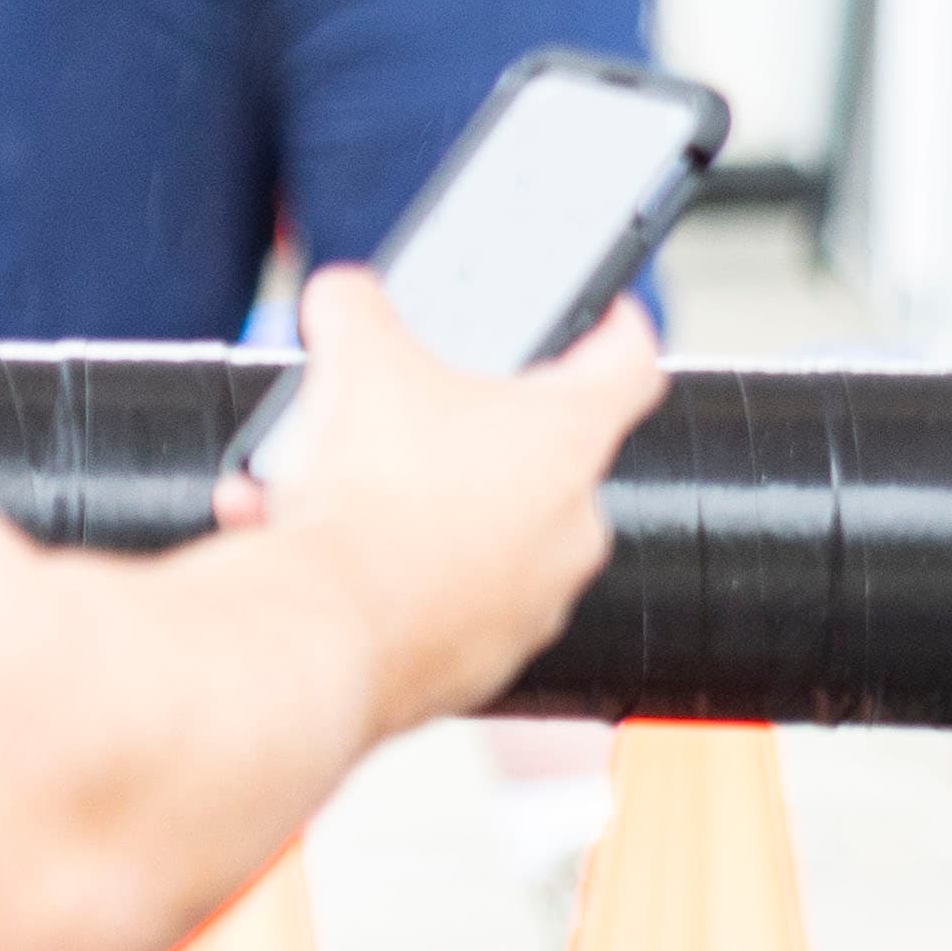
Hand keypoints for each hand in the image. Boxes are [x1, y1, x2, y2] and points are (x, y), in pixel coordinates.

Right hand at [209, 269, 666, 734]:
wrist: (322, 634)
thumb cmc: (369, 503)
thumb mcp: (354, 363)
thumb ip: (357, 307)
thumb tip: (345, 295)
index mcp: (568, 439)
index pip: (629, 360)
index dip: (616, 323)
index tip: (606, 312)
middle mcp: (572, 524)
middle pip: (537, 450)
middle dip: (470, 428)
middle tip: (411, 412)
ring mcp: (536, 597)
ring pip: (483, 528)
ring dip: (422, 504)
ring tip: (343, 489)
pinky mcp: (487, 656)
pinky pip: (447, 596)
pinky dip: (396, 573)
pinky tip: (329, 553)